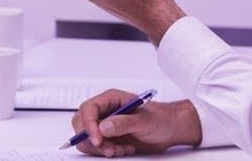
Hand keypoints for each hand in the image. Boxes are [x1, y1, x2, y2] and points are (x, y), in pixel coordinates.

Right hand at [71, 89, 202, 156]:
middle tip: (108, 149)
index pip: (88, 109)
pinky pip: (97, 147)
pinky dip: (108, 152)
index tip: (98, 140)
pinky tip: (125, 149)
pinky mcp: (109, 138)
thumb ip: (124, 123)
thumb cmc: (161, 119)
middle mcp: (105, 111)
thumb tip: (103, 127)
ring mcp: (105, 125)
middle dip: (92, 139)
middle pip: (82, 123)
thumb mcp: (145, 121)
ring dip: (101, 148)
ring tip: (121, 149)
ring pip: (87, 138)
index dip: (89, 125)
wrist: (170, 130)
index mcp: (111, 99)